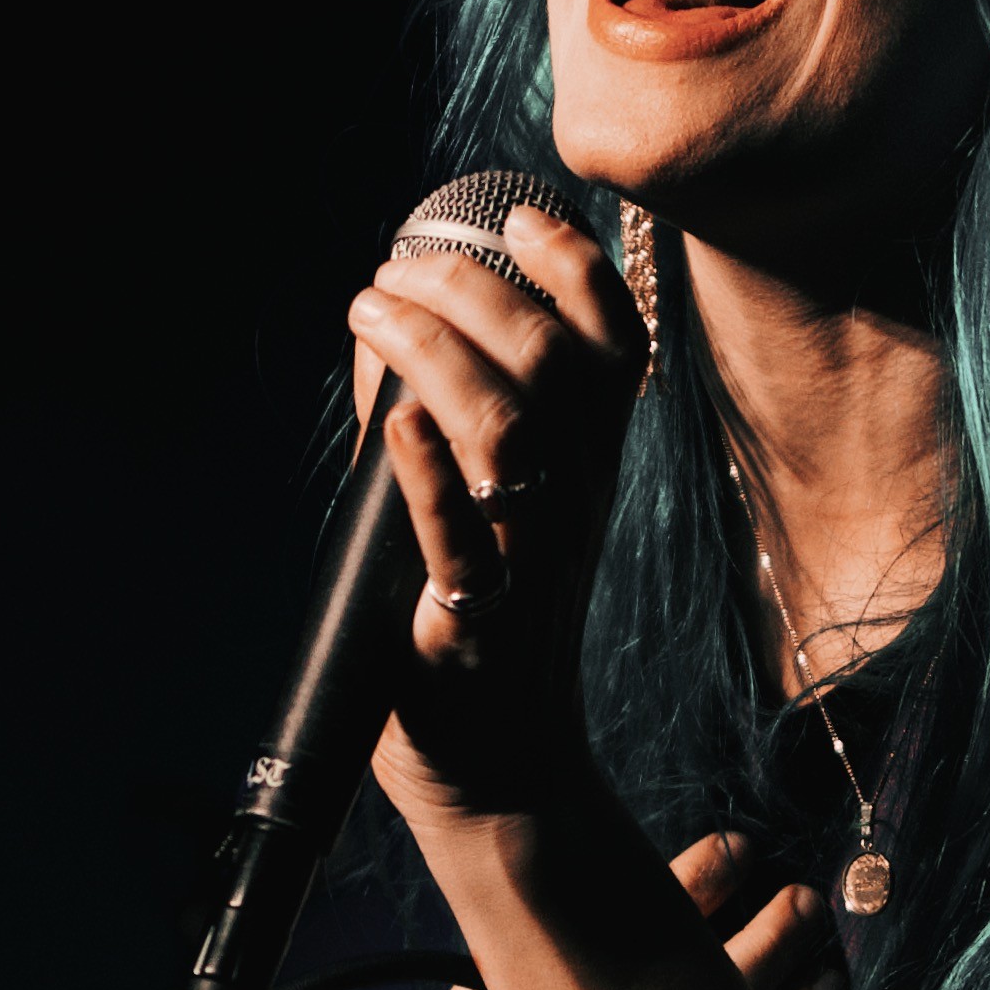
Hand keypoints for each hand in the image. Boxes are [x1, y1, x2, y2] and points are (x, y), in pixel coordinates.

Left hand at [344, 202, 650, 830]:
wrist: (501, 772)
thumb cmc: (484, 630)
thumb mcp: (497, 509)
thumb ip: (448, 415)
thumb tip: (384, 316)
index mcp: (589, 470)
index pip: (616, 344)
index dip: (578, 264)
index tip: (515, 216)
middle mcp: (575, 505)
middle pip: (554, 360)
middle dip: (473, 288)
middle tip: (395, 270)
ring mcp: (531, 563)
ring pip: (510, 427)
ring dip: (438, 351)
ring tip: (373, 312)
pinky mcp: (474, 626)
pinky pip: (461, 537)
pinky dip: (426, 469)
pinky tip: (391, 421)